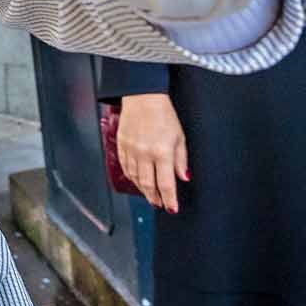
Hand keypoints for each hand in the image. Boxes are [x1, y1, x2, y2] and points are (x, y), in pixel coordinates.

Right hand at [116, 93, 187, 212]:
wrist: (142, 97)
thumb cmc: (163, 114)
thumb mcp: (180, 136)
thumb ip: (181, 159)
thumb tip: (183, 177)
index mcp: (162, 152)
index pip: (166, 183)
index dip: (169, 199)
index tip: (172, 207)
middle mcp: (145, 154)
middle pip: (148, 185)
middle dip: (155, 198)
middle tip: (160, 204)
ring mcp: (131, 150)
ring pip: (135, 178)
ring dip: (143, 190)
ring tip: (150, 195)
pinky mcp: (121, 145)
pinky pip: (125, 167)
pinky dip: (131, 177)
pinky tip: (137, 180)